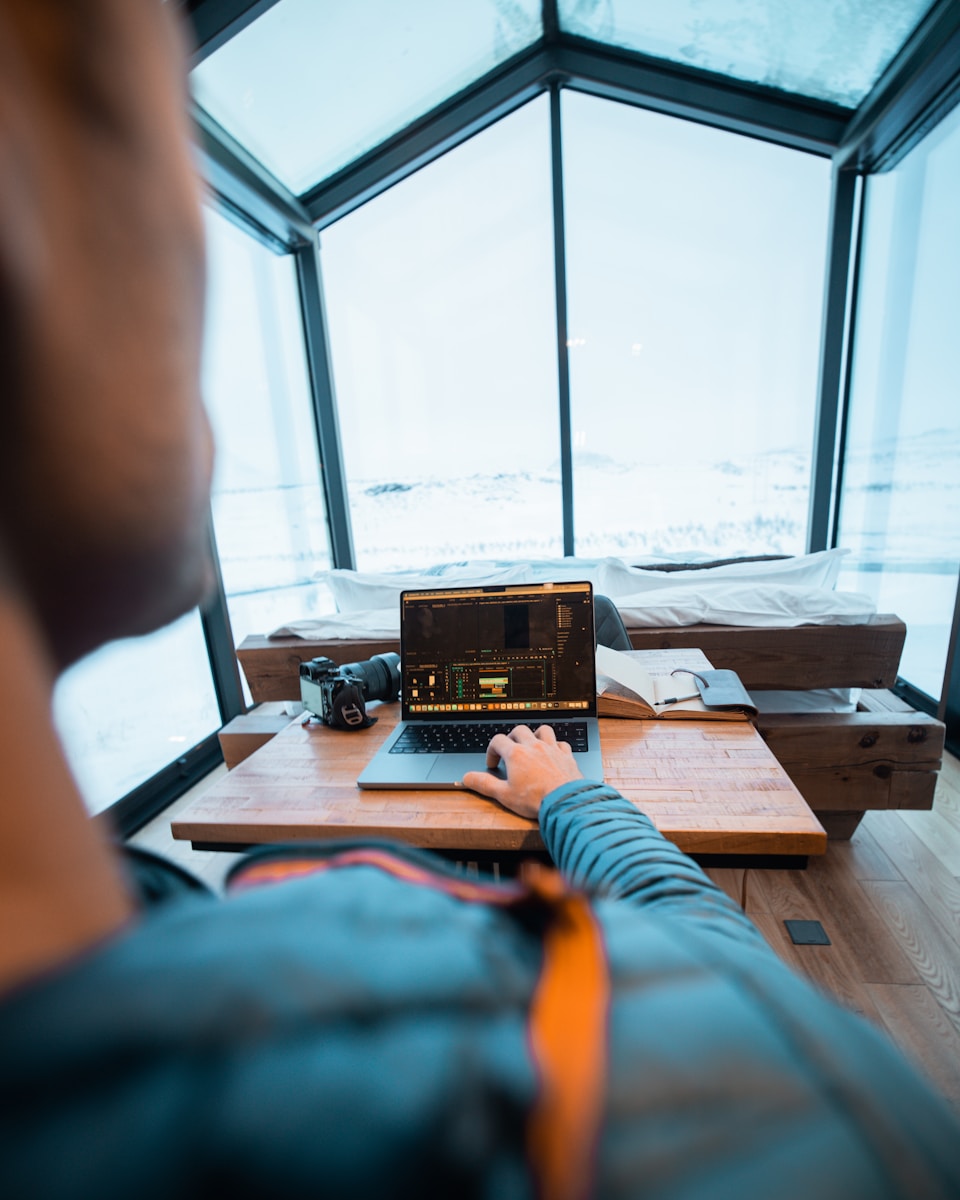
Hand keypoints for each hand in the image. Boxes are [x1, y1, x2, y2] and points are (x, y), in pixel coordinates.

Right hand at [461, 724, 582, 819]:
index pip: (497, 741)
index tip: (493, 764)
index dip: (491, 751)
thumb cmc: (536, 800)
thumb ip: (484, 784)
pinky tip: (553, 754)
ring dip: (535, 735)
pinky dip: (555, 746)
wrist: (565, 802)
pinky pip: (561, 743)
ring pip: (543, 730)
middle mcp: (534, 747)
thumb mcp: (504, 795)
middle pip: (519, 730)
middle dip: (511, 738)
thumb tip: (467, 778)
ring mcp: (552, 750)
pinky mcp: (567, 756)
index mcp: (516, 754)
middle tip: (509, 751)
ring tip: (531, 745)